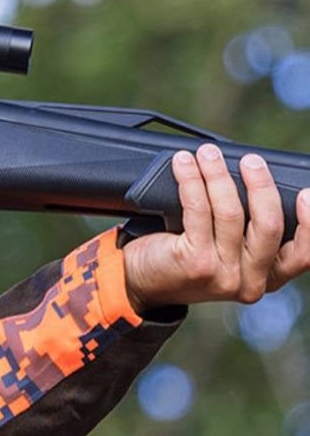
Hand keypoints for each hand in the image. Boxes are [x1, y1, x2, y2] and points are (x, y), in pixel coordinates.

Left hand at [123, 144, 309, 311]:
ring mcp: (223, 275)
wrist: (142, 280)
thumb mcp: (228, 250)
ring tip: (207, 154)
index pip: (305, 254)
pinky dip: (192, 180)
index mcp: (268, 277)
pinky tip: (184, 164)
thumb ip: (250, 229)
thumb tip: (257, 177)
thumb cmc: (187, 256)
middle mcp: (250, 281)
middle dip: (261, 185)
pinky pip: (198, 210)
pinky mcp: (195, 263)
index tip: (306, 192)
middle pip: (269, 225)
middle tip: (251, 161)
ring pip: (231, 213)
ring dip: (219, 175)